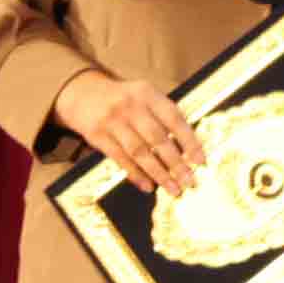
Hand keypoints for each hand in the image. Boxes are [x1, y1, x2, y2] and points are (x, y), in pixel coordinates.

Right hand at [53, 65, 202, 193]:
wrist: (82, 94)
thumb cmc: (123, 99)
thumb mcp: (143, 97)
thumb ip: (163, 116)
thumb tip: (188, 149)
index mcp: (147, 93)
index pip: (174, 118)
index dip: (189, 141)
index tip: (200, 161)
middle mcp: (130, 106)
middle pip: (157, 138)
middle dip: (176, 163)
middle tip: (190, 182)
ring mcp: (112, 121)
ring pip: (140, 152)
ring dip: (159, 173)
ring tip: (173, 189)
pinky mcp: (97, 135)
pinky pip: (120, 158)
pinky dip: (135, 174)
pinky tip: (148, 186)